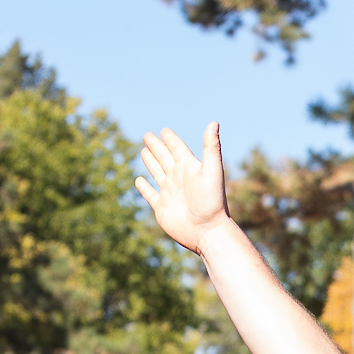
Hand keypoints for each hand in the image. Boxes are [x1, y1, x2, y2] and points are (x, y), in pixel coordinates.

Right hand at [137, 123, 232, 254]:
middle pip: (164, 158)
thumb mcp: (212, 170)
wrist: (207, 231)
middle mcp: (179, 179)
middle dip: (156, 147)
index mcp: (189, 168)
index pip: (178, 149)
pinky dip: (144, 187)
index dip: (171, 139)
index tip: (164, 130)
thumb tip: (214, 122)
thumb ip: (211, 147)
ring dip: (151, 162)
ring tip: (144, 151)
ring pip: (157, 173)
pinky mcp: (161, 208)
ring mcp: (169, 193)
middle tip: (147, 135)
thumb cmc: (212, 201)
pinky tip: (139, 180)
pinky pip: (150, 194)